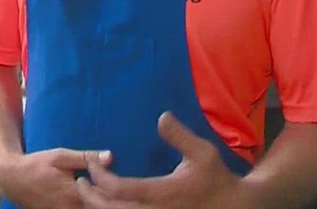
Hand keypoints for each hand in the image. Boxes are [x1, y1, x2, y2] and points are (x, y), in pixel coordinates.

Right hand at [0, 148, 112, 208]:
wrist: (11, 179)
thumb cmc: (36, 164)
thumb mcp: (60, 156)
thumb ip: (86, 158)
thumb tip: (110, 157)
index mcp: (74, 192)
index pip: (103, 198)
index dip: (114, 194)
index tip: (119, 186)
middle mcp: (70, 208)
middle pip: (97, 208)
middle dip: (107, 201)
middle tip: (114, 193)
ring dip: (96, 205)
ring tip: (101, 196)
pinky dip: (85, 206)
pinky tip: (87, 200)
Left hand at [75, 112, 244, 208]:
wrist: (236, 207)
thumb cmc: (218, 179)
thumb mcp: (203, 153)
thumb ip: (180, 136)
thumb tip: (162, 116)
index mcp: (163, 193)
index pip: (119, 188)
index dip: (100, 177)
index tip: (91, 166)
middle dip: (91, 197)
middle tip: (80, 183)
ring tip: (89, 196)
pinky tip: (109, 206)